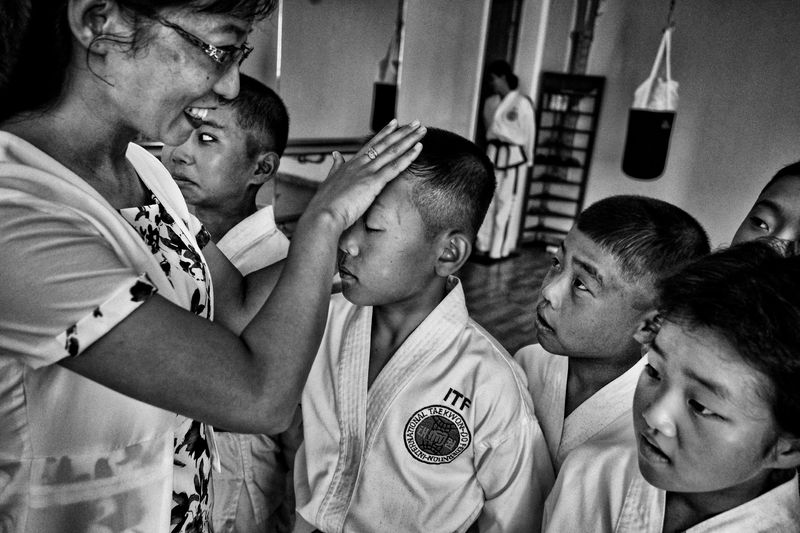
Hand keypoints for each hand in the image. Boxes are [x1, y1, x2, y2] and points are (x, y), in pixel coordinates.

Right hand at [302, 120, 425, 231]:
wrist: (322, 215)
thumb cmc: (325, 205)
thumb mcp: (329, 181)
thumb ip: (335, 167)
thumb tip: (335, 155)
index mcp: (350, 164)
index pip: (371, 144)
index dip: (384, 133)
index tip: (395, 123)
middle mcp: (360, 164)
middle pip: (385, 144)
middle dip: (402, 132)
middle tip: (416, 122)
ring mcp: (367, 172)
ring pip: (392, 151)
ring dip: (409, 139)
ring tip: (421, 129)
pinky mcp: (373, 182)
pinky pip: (394, 167)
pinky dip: (408, 156)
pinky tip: (418, 148)